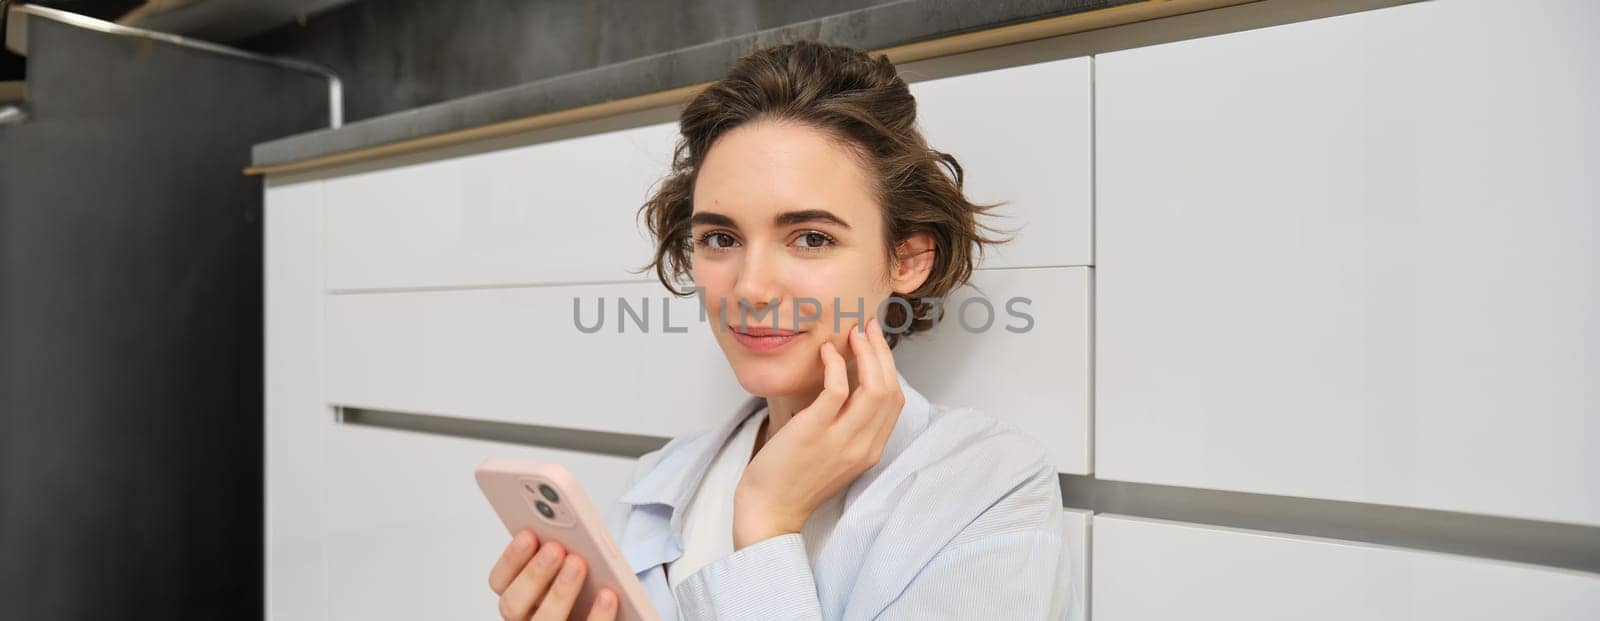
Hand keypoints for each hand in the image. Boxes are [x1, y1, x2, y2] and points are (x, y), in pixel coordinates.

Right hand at [489, 529, 617, 620]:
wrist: (600, 609)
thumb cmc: (583, 587)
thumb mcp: (566, 565)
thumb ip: (558, 550)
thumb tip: (563, 526)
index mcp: (518, 597)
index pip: (499, 581)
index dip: (511, 558)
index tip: (528, 534)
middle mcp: (527, 619)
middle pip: (514, 604)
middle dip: (534, 573)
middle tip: (555, 548)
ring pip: (546, 620)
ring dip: (561, 591)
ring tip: (578, 563)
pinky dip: (598, 614)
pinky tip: (608, 593)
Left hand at [732, 316, 904, 548]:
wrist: (770, 510)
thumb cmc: (795, 479)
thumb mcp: (834, 456)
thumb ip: (848, 428)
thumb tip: (849, 387)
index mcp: (870, 451)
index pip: (895, 400)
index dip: (889, 366)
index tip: (876, 343)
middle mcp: (862, 446)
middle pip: (889, 389)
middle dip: (882, 352)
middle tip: (868, 327)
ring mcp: (841, 440)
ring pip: (873, 386)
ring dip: (866, 353)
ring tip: (852, 334)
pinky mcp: (814, 432)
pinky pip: (836, 389)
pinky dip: (835, 364)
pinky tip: (826, 352)